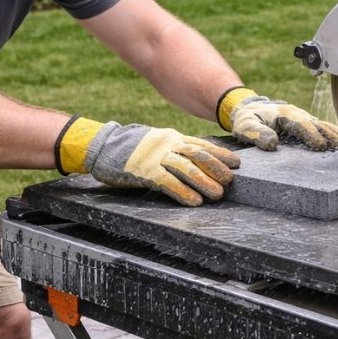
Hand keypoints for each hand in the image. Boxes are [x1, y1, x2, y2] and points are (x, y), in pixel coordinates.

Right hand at [58, 118, 239, 205]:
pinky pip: (167, 182)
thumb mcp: (156, 142)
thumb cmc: (130, 148)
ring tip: (218, 194)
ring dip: (204, 182)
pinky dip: (182, 192)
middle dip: (216, 168)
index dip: (219, 154)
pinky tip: (194, 201)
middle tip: (231, 181)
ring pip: (186, 168)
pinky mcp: (144, 171)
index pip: (201, 144)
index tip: (236, 163)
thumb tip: (196, 160)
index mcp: (171, 137)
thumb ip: (174, 149)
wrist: (102, 145)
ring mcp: (155, 157)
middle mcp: (167, 145)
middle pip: (197, 154)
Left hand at [217, 87, 337, 150]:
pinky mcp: (306, 125)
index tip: (320, 145)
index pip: (301, 124)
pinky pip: (323, 129)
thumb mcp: (245, 125)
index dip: (311, 134)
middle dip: (331, 136)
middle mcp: (297, 114)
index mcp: (284, 113)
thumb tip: (273, 144)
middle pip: (318, 124)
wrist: (248, 108)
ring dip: (337, 136)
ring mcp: (304, 119)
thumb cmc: (247, 118)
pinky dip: (335, 135)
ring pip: (324, 126)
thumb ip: (256, 133)